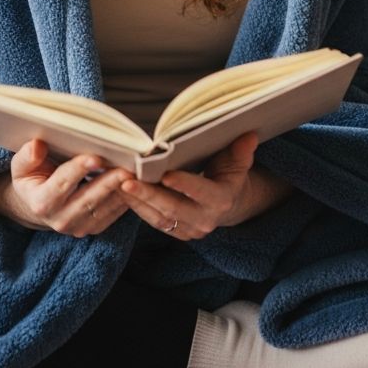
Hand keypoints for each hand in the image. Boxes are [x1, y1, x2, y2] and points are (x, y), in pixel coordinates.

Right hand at [3, 139, 133, 236]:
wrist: (36, 204)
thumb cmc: (31, 178)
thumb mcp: (21, 166)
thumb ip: (27, 156)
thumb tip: (37, 145)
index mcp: (41, 203)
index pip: (62, 184)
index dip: (78, 170)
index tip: (95, 157)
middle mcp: (60, 220)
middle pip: (88, 199)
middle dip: (108, 183)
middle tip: (126, 168)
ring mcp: (78, 227)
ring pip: (104, 208)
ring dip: (121, 191)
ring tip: (135, 173)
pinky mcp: (93, 228)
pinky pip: (113, 214)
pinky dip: (125, 199)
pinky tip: (134, 183)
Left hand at [119, 131, 291, 239]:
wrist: (230, 204)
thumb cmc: (229, 175)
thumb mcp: (238, 163)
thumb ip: (241, 151)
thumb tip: (249, 135)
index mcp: (221, 200)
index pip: (201, 192)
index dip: (184, 185)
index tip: (166, 174)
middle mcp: (205, 219)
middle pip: (174, 208)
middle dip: (149, 195)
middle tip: (127, 180)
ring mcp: (189, 229)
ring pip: (159, 217)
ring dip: (136, 201)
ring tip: (118, 183)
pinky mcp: (176, 232)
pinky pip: (153, 221)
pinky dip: (136, 206)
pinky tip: (121, 191)